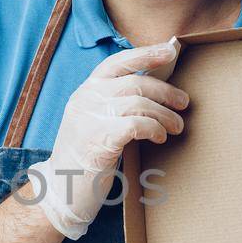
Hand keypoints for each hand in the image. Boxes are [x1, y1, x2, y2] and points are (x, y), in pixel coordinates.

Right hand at [30, 41, 187, 239]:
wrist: (59, 191)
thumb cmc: (83, 158)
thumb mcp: (92, 122)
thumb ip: (113, 103)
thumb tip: (153, 90)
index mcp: (85, 91)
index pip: (116, 62)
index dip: (145, 53)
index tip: (170, 51)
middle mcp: (85, 99)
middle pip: (135, 82)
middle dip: (166, 92)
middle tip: (183, 104)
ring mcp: (89, 119)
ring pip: (139, 103)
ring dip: (165, 115)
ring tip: (175, 127)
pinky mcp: (98, 140)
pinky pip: (137, 124)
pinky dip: (155, 128)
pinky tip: (160, 137)